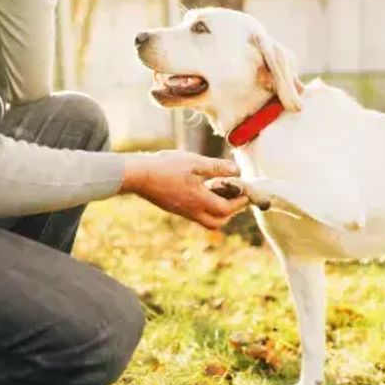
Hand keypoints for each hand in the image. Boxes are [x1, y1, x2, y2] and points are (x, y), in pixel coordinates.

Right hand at [121, 151, 248, 229]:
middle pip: (218, 222)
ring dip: (218, 210)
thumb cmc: (166, 166)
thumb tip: (236, 170)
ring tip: (221, 191)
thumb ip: (216, 167)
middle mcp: (192, 210)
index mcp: (199, 200)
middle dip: (231, 212)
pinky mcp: (175, 208)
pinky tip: (204, 189)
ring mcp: (182, 211)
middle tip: (236, 197)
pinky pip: (196, 214)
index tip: (246, 192)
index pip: (226, 209)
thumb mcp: (194, 162)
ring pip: (206, 220)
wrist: (138, 175)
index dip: (239, 202)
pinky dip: (206, 206)